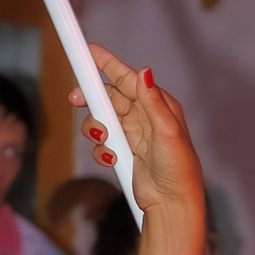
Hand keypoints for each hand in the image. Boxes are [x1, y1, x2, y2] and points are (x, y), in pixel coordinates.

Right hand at [72, 48, 203, 219]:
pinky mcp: (123, 152)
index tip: (88, 51)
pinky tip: (112, 159)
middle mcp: (144, 117)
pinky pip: (101, 144)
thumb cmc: (178, 169)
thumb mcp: (167, 132)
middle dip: (91, 98)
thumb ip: (153, 102)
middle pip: (108, 97)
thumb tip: (145, 72)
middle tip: (75, 99)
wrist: (172, 203)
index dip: (107, 64)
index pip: (127, 79)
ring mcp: (132, 135)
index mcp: (158, 106)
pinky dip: (101, 150)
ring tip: (104, 139)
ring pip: (101, 120)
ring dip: (95, 129)